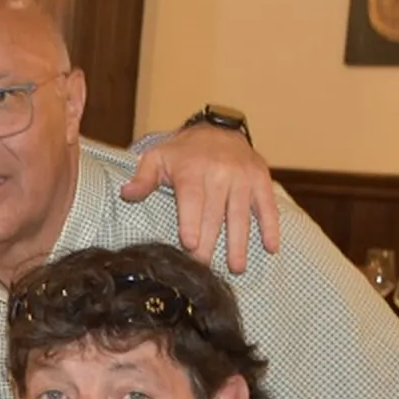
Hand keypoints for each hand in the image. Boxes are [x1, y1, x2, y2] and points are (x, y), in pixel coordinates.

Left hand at [120, 124, 280, 273]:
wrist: (220, 128)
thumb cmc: (183, 151)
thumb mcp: (157, 157)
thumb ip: (143, 178)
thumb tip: (126, 194)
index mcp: (192, 170)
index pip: (192, 199)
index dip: (191, 222)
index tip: (190, 244)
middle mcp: (220, 174)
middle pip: (214, 214)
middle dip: (210, 243)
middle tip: (204, 270)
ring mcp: (243, 178)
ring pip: (241, 214)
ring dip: (239, 243)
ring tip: (236, 268)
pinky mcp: (261, 180)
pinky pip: (267, 205)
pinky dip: (271, 226)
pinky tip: (271, 247)